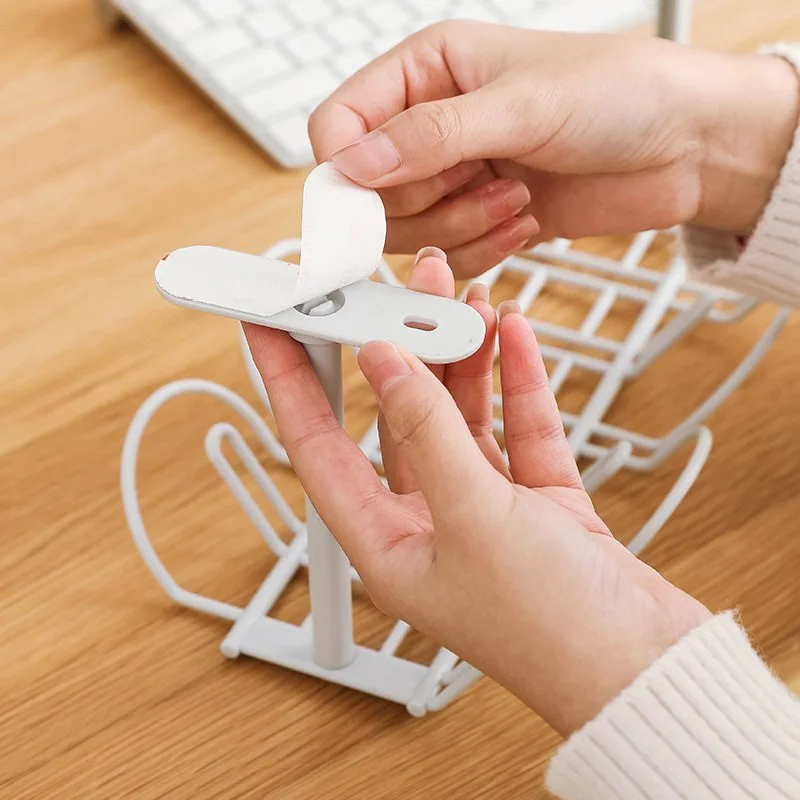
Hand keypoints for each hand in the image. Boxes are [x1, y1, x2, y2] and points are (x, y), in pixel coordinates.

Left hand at [244, 251, 709, 735]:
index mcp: (386, 544)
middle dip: (402, 349)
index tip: (271, 330)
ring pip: (461, 415)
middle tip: (406, 288)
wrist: (648, 669)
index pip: (318, 448)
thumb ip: (428, 432)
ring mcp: (485, 509)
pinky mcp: (537, 500)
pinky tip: (513, 335)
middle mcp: (428, 524)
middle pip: (398, 418)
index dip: (290, 384)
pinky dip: (516, 381)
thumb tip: (385, 363)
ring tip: (466, 297)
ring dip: (464, 356)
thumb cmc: (553, 630)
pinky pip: (518, 425)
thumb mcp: (474, 516)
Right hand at [310, 23, 798, 276]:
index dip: (345, 168)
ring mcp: (458, 175)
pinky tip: (523, 221)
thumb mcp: (520, 105)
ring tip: (514, 197)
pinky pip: (449, 255)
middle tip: (476, 181)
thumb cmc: (619, 93)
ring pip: (409, 230)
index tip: (367, 199)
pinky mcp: (483, 218)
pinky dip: (482, 250)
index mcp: (428, 71)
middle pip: (371, 191)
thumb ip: (429, 136)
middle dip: (425, 200)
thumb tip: (351, 164)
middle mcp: (434, 126)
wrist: (686, 145)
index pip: (341, 124)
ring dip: (459, 226)